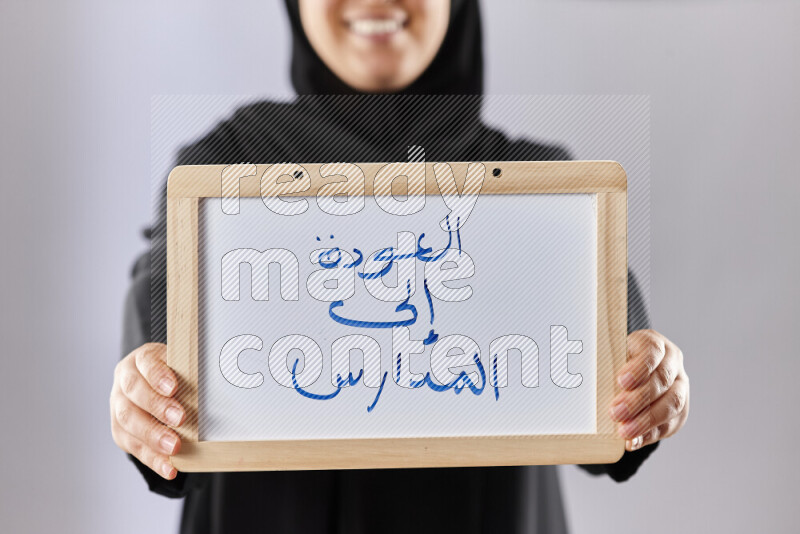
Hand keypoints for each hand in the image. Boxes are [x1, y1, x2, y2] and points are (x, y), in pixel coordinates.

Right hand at [110, 343, 183, 478]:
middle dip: (157, 407)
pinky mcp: (120, 431)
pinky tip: (170, 468)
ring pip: (128, 421)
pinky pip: (133, 447)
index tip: (174, 387)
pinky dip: (153, 459)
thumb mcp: (182, 365)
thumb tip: (218, 385)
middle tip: (180, 418)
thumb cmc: (174, 375)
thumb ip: (190, 373)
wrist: (151, 386)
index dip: (158, 375)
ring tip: (174, 448)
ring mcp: (118, 406)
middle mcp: (124, 381)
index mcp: (140, 360)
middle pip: (135, 393)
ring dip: (153, 437)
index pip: (147, 363)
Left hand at [610, 329, 689, 451]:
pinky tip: (633, 442)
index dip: (639, 368)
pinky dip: (649, 435)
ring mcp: (680, 386)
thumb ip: (605, 366)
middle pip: (662, 380)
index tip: (621, 381)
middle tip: (616, 413)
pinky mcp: (680, 411)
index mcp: (654, 344)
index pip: (652, 351)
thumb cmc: (616, 361)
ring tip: (624, 432)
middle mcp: (672, 363)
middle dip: (639, 399)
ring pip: (672, 404)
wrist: (633, 371)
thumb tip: (587, 385)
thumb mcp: (610, 355)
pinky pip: (669, 424)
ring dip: (646, 420)